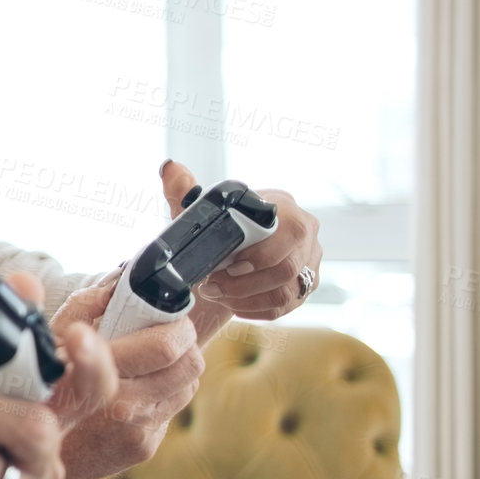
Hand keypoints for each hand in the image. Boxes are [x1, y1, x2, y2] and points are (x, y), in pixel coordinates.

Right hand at [50, 275, 203, 478]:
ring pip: (188, 386)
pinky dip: (162, 391)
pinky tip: (136, 385)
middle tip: (166, 329)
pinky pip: (171, 408)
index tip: (166, 312)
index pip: (167, 347)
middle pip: (190, 364)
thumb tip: (123, 285)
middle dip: (183, 341)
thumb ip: (86, 306)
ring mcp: (138, 432)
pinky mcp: (144, 447)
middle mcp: (125, 408)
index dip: (176, 322)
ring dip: (176, 366)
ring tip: (151, 357)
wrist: (25, 459)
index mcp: (101, 376)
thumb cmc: (33, 391)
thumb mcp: (48, 339)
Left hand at [160, 160, 322, 326]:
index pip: (287, 231)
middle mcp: (306, 232)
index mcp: (284, 206)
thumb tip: (171, 169)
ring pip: (285, 293)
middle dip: (242, 284)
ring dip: (245, 299)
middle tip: (211, 286)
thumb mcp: (199, 210)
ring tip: (218, 294)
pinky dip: (255, 309)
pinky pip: (285, 307)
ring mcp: (309, 261)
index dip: (256, 255)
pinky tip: (233, 304)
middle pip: (285, 268)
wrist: (232, 251)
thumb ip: (183, 190)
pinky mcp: (305, 286)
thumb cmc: (218, 227)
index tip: (223, 266)